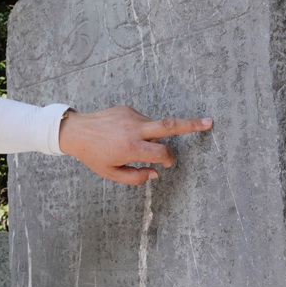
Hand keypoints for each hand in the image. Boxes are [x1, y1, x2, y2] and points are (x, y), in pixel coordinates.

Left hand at [58, 106, 212, 184]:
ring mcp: (131, 117)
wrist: (76, 131)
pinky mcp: (127, 109)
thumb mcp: (111, 173)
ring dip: (150, 137)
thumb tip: (155, 173)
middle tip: (209, 122)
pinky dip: (139, 130)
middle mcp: (134, 130)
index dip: (168, 159)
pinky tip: (121, 135)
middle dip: (191, 124)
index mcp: (131, 147)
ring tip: (126, 143)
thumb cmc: (93, 155)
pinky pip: (141, 121)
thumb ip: (135, 177)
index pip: (162, 152)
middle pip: (169, 126)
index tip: (168, 163)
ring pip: (153, 127)